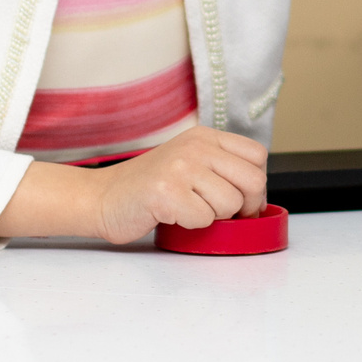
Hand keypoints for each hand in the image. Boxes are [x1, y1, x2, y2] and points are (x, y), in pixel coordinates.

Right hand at [90, 129, 268, 239]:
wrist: (102, 197)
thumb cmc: (148, 187)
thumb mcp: (188, 162)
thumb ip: (221, 168)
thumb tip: (258, 195)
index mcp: (204, 136)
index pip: (257, 156)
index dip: (256, 185)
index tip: (241, 200)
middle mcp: (195, 146)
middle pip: (252, 181)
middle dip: (245, 207)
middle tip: (223, 215)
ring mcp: (180, 167)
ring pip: (231, 203)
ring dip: (214, 217)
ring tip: (188, 209)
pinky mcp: (167, 192)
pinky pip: (204, 219)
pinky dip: (192, 225)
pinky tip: (172, 214)